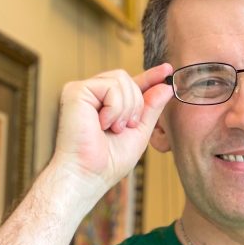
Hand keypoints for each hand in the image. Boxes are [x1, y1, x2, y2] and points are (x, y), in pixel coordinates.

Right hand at [49, 64, 173, 210]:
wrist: (88, 175)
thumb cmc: (109, 162)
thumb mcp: (140, 132)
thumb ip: (151, 108)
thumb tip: (166, 86)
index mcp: (106, 105)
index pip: (131, 85)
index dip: (150, 77)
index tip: (168, 69)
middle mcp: (93, 95)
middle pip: (128, 79)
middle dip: (136, 104)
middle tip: (126, 127)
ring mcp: (83, 91)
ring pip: (121, 79)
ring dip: (126, 108)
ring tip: (113, 128)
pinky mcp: (75, 91)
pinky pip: (110, 86)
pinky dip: (114, 108)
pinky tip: (102, 124)